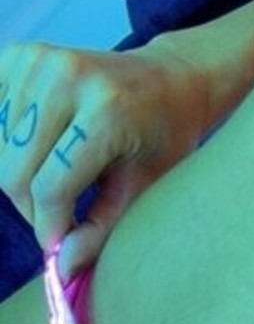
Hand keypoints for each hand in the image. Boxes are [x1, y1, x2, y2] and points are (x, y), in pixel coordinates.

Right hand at [0, 37, 210, 274]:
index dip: (49, 226)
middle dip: (32, 207)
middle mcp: (68, 77)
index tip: (57, 246)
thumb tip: (62, 268)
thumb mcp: (144, 187)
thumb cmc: (161, 137)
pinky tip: (39, 149)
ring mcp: (39, 60)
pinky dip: (7, 145)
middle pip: (14, 171)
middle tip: (59, 215)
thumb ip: (101, 228)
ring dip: (19, 178)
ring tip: (55, 179)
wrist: (168, 78)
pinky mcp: (19, 54)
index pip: (51, 187)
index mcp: (108, 110)